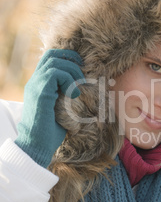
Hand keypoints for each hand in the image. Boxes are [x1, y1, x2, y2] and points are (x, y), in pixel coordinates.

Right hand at [14, 49, 84, 167]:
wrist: (36, 146)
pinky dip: (68, 80)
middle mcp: (35, 82)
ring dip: (72, 71)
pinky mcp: (40, 92)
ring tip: (78, 87)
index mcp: (39, 85)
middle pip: (51, 55)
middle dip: (71, 59)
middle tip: (83, 74)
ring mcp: (35, 86)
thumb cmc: (50, 132)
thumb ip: (68, 98)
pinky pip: (55, 73)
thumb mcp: (62, 110)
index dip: (67, 58)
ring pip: (54, 62)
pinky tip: (73, 95)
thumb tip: (85, 93)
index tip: (81, 68)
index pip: (50, 59)